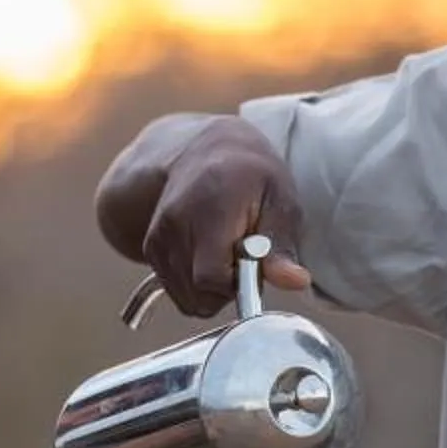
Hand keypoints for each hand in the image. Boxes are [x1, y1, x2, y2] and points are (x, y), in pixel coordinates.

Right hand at [137, 117, 313, 317]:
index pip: (211, 278)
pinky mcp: (150, 247)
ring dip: (211, 288)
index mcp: (210, 209)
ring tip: (225, 252)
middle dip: (227, 289)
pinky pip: (176, 290)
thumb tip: (296, 282)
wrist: (205, 149)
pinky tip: (207, 253)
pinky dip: (195, 283)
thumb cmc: (251, 175)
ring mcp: (158, 236)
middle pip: (198, 295)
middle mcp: (175, 223)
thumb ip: (281, 246)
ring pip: (187, 298)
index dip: (237, 284)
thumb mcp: (280, 201)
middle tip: (243, 257)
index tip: (253, 264)